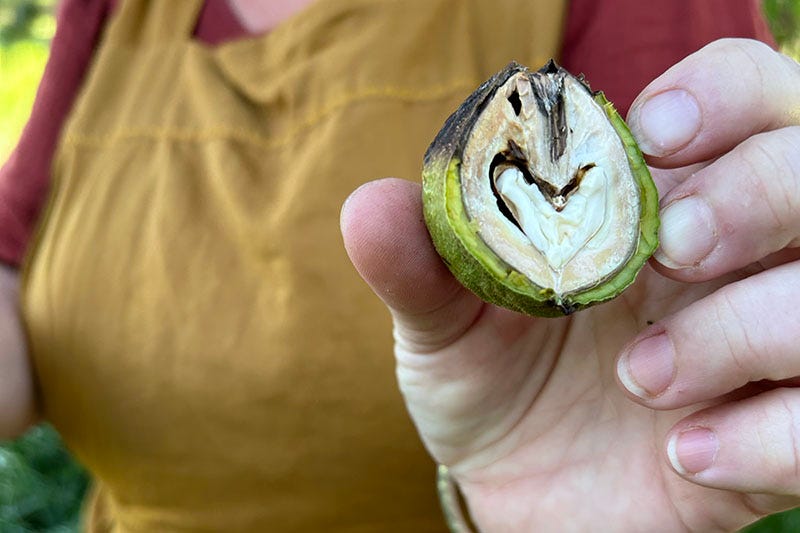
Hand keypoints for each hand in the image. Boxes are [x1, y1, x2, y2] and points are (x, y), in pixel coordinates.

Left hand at [341, 38, 799, 530]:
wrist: (515, 489)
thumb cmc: (491, 382)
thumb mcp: (445, 322)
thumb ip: (420, 262)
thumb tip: (370, 206)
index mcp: (655, 205)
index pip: (743, 96)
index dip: (721, 95)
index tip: (655, 139)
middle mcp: (731, 260)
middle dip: (759, 190)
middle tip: (671, 253)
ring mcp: (766, 346)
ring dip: (745, 326)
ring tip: (638, 379)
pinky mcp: (780, 436)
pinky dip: (768, 436)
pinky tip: (683, 455)